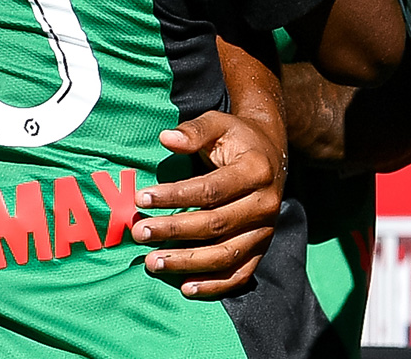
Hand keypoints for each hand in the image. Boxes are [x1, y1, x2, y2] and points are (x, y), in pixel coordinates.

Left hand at [133, 110, 283, 297]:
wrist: (271, 154)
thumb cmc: (237, 137)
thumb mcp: (218, 123)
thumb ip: (194, 131)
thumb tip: (166, 138)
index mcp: (255, 171)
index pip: (210, 189)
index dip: (175, 196)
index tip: (142, 198)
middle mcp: (265, 204)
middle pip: (216, 225)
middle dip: (174, 231)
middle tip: (139, 232)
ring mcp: (265, 230)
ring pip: (226, 254)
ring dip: (188, 263)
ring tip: (153, 262)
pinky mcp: (261, 248)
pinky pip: (239, 273)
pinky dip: (214, 285)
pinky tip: (186, 287)